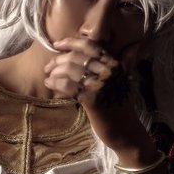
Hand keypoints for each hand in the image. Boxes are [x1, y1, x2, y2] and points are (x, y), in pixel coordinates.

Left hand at [43, 37, 153, 159]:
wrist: (125, 131)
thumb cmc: (120, 108)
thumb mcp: (121, 82)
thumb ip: (119, 65)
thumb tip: (124, 48)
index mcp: (114, 65)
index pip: (90, 45)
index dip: (71, 42)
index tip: (57, 44)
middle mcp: (108, 71)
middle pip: (77, 57)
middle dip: (58, 60)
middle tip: (48, 67)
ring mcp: (99, 84)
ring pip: (70, 70)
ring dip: (55, 72)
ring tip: (48, 77)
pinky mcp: (91, 99)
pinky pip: (68, 86)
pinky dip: (56, 84)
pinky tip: (49, 85)